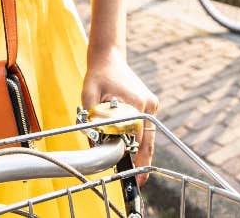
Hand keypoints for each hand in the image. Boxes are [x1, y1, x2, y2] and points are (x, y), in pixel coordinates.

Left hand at [81, 47, 158, 182]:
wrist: (109, 58)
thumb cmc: (97, 76)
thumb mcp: (88, 97)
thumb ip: (92, 120)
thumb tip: (95, 145)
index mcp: (136, 103)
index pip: (138, 137)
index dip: (135, 158)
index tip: (133, 175)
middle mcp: (148, 105)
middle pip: (148, 140)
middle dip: (143, 162)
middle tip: (139, 182)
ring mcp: (151, 104)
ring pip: (150, 135)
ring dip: (143, 152)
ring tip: (139, 173)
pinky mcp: (150, 104)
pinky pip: (147, 126)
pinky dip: (142, 139)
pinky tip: (136, 152)